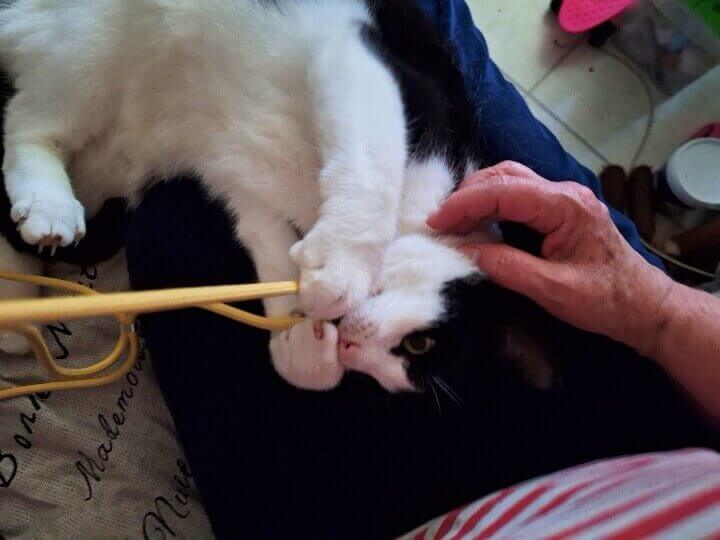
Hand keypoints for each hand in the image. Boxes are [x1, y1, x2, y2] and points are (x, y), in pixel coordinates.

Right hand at [427, 161, 673, 354]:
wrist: (646, 306)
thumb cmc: (606, 301)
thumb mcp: (552, 289)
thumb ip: (507, 267)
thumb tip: (464, 251)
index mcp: (565, 206)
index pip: (504, 191)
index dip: (465, 204)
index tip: (435, 222)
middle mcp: (564, 193)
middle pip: (505, 176)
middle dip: (467, 195)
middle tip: (440, 222)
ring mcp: (564, 199)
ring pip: (511, 180)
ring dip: (478, 196)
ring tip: (453, 221)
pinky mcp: (561, 210)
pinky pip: (520, 195)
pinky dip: (493, 203)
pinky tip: (478, 221)